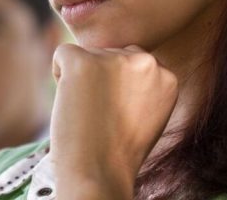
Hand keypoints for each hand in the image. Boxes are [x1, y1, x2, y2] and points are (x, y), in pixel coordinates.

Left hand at [50, 43, 178, 198]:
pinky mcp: (84, 61)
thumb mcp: (146, 113)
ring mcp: (115, 59)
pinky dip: (59, 74)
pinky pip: (63, 53)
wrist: (99, 172)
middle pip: (111, 54)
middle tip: (101, 114)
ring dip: (82, 79)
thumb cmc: (118, 150)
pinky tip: (70, 101)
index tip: (115, 113)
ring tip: (88, 112)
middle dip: (101, 79)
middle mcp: (147, 62)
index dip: (118, 88)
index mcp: (167, 77)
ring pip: (88, 55)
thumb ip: (141, 86)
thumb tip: (117, 64)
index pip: (133, 63)